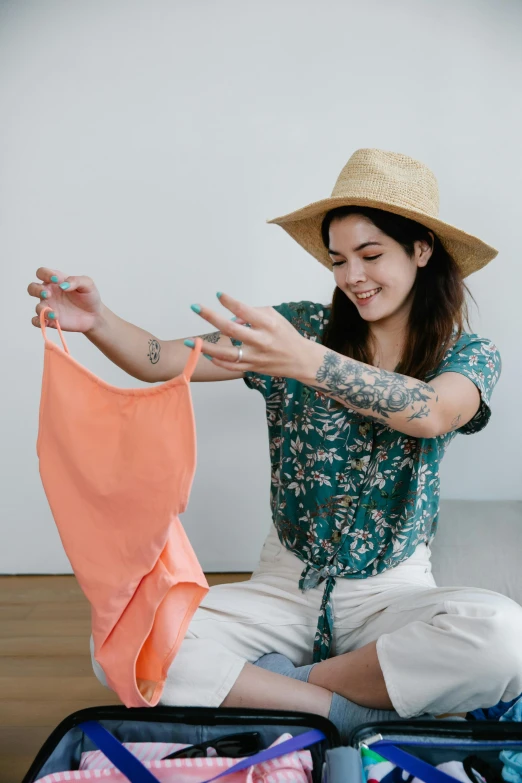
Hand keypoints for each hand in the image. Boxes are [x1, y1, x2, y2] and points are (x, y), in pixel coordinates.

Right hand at [28, 268, 102, 332]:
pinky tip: (49, 321)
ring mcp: (49, 306)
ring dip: (42, 310)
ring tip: (55, 314)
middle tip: (48, 294)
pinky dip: (39, 321)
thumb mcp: (87, 284)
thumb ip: (76, 280)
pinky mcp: (50, 320)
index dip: (45, 274)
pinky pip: (37, 321)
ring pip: (37, 307)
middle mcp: (49, 293)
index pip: (42, 272)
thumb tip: (62, 285)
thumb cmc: (89, 296)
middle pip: (32, 288)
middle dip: (37, 290)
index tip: (56, 280)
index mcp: (55, 281)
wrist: (95, 315)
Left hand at [190, 292, 305, 377]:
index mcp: (268, 324)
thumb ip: (252, 313)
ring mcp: (255, 357)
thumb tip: (232, 317)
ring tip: (190, 341)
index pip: (245, 310)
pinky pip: (230, 366)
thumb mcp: (274, 317)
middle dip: (211, 317)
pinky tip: (205, 352)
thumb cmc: (286, 335)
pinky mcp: (252, 368)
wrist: (300, 360)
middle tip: (195, 307)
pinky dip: (216, 360)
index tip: (218, 294)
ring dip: (206, 347)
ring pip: (226, 353)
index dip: (229, 302)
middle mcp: (261, 341)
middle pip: (231, 329)